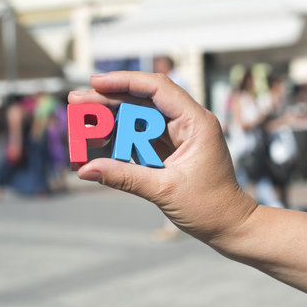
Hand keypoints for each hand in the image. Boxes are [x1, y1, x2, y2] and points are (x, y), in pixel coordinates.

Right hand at [68, 72, 256, 248]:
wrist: (229, 225)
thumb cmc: (210, 207)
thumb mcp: (165, 190)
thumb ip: (125, 177)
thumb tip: (86, 170)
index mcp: (197, 123)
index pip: (158, 88)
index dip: (125, 81)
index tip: (95, 83)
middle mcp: (189, 124)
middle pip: (144, 101)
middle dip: (110, 101)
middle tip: (76, 103)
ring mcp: (181, 137)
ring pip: (140, 119)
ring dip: (112, 121)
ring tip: (83, 126)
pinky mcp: (173, 151)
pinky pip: (143, 138)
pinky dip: (121, 140)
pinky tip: (99, 143)